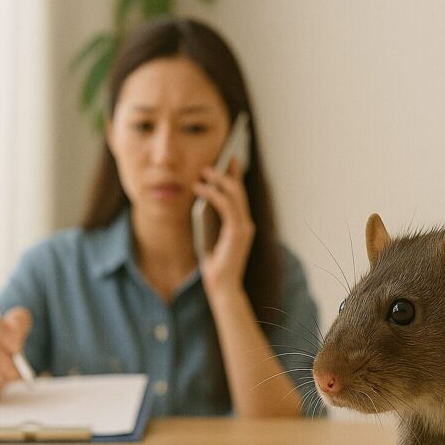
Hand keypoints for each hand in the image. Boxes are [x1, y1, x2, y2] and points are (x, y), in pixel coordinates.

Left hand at [192, 157, 254, 294]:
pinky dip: (212, 193)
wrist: (222, 288)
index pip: (240, 195)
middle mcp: (246, 223)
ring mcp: (244, 227)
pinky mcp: (237, 232)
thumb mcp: (210, 238)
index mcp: (241, 225)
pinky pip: (225, 206)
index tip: (230, 159)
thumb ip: (210, 221)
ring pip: (234, 194)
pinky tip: (198, 187)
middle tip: (219, 157)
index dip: (236, 175)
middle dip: (230, 171)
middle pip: (239, 190)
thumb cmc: (214, 267)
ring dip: (218, 179)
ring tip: (204, 171)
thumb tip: (200, 199)